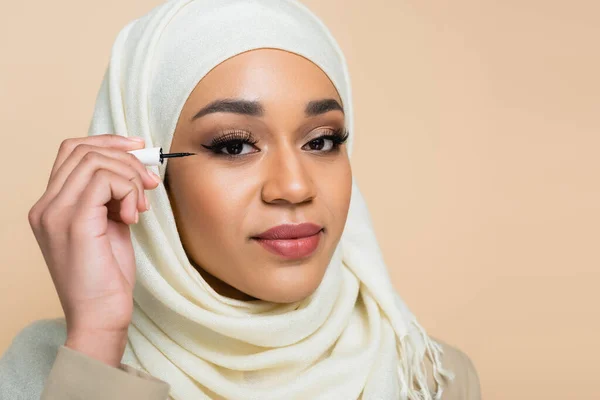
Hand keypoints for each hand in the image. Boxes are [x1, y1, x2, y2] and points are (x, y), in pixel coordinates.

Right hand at [28, 134, 159, 366]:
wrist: (99, 316)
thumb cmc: (107, 276)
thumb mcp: (108, 226)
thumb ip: (111, 196)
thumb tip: (134, 166)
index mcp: (51, 205)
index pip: (72, 151)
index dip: (108, 142)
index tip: (139, 148)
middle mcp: (46, 206)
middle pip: (84, 150)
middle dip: (127, 158)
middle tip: (150, 183)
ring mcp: (55, 213)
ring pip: (96, 161)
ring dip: (131, 177)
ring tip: (141, 206)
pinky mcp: (74, 223)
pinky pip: (104, 180)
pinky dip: (128, 190)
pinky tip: (133, 217)